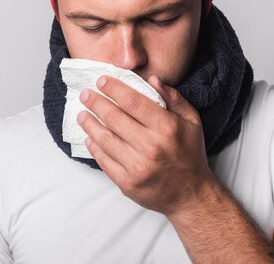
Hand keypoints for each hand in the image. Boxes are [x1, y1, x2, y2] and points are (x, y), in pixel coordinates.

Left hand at [77, 74, 217, 215]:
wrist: (191, 194)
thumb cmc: (190, 153)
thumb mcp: (192, 121)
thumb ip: (173, 98)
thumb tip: (152, 79)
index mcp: (166, 128)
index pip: (133, 101)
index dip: (114, 88)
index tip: (101, 80)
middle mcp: (151, 146)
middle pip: (114, 118)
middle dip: (96, 102)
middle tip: (85, 94)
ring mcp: (137, 167)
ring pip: (105, 139)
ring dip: (90, 124)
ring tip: (82, 114)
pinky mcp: (127, 183)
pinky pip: (104, 161)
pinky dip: (94, 147)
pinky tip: (89, 137)